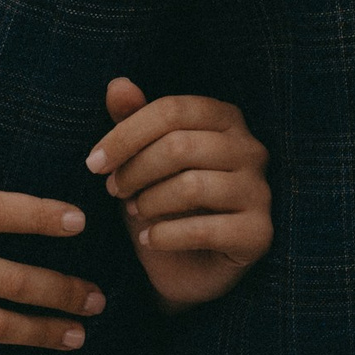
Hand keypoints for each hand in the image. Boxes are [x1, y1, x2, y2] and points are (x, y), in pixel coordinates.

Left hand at [87, 78, 272, 312]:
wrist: (186, 270)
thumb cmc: (165, 204)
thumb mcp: (142, 161)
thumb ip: (133, 121)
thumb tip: (118, 85)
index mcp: (225, 119)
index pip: (172, 110)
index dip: (126, 135)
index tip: (94, 163)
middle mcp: (251, 149)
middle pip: (180, 146)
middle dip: (135, 170)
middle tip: (114, 191)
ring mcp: (260, 192)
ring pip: (192, 185)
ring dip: (150, 201)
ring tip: (135, 212)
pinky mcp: (259, 234)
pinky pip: (206, 229)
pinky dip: (166, 236)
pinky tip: (149, 240)